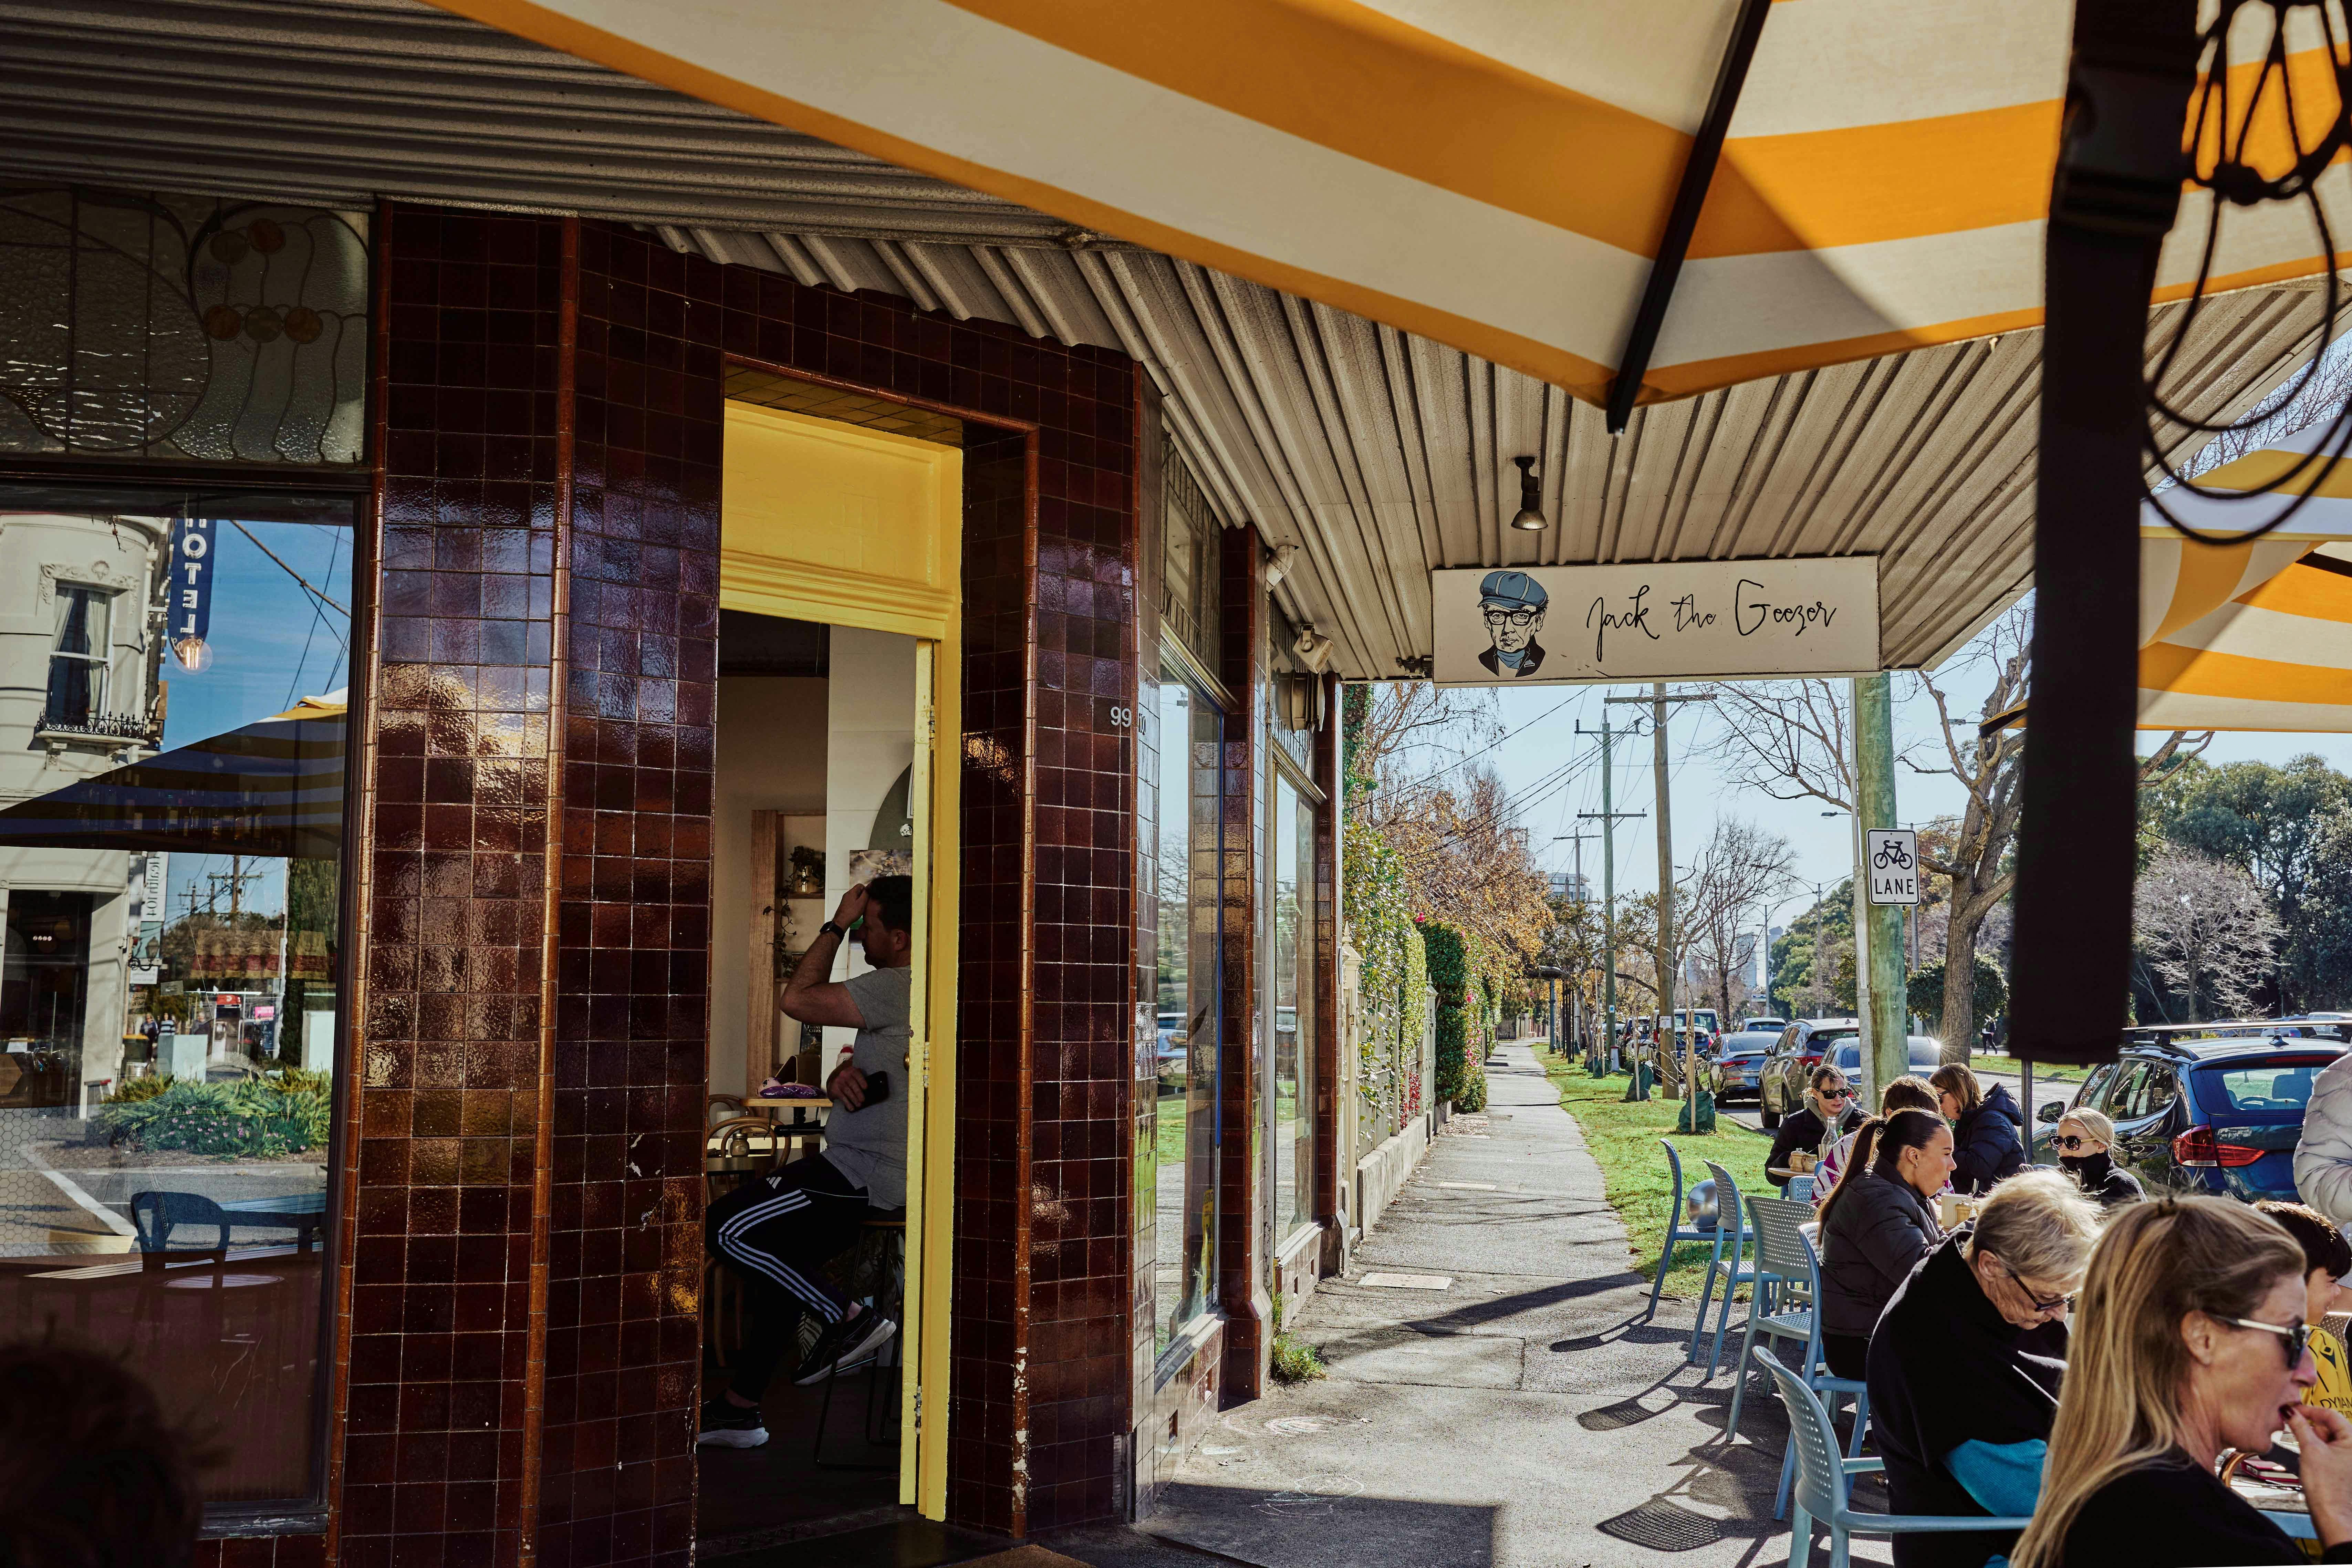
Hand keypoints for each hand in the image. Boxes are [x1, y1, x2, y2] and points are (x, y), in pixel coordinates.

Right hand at [829, 1064, 867, 1110]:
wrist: (833, 1082)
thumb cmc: (847, 1080)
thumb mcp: (853, 1076)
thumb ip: (860, 1079)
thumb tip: (870, 1089)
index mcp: (851, 1070)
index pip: (857, 1074)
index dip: (861, 1081)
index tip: (866, 1088)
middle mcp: (844, 1074)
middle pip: (852, 1084)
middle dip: (858, 1093)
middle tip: (863, 1100)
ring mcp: (838, 1082)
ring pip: (847, 1091)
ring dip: (854, 1099)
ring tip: (859, 1104)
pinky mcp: (834, 1089)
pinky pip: (842, 1097)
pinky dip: (847, 1103)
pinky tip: (851, 1107)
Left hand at [831, 883, 868, 931]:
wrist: (842, 921)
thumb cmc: (851, 913)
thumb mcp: (862, 902)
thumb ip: (866, 893)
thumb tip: (869, 886)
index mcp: (852, 892)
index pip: (860, 885)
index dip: (865, 891)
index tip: (867, 897)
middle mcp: (847, 894)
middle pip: (857, 891)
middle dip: (862, 896)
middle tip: (864, 903)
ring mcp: (845, 899)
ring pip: (855, 896)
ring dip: (859, 901)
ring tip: (860, 908)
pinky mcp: (844, 904)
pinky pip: (852, 901)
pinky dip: (855, 905)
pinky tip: (856, 910)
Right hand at [2290, 1406, 2351, 1546]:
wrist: (2331, 1513)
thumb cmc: (2327, 1487)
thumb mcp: (2310, 1449)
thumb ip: (2299, 1426)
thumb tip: (2290, 1411)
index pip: (2331, 1414)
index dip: (2310, 1410)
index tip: (2293, 1409)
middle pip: (2330, 1425)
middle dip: (2310, 1424)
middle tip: (2292, 1424)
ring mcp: (2349, 1458)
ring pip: (2328, 1437)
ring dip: (2312, 1437)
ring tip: (2301, 1443)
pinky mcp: (2343, 1466)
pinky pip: (2329, 1449)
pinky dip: (2316, 1447)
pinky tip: (2307, 1453)